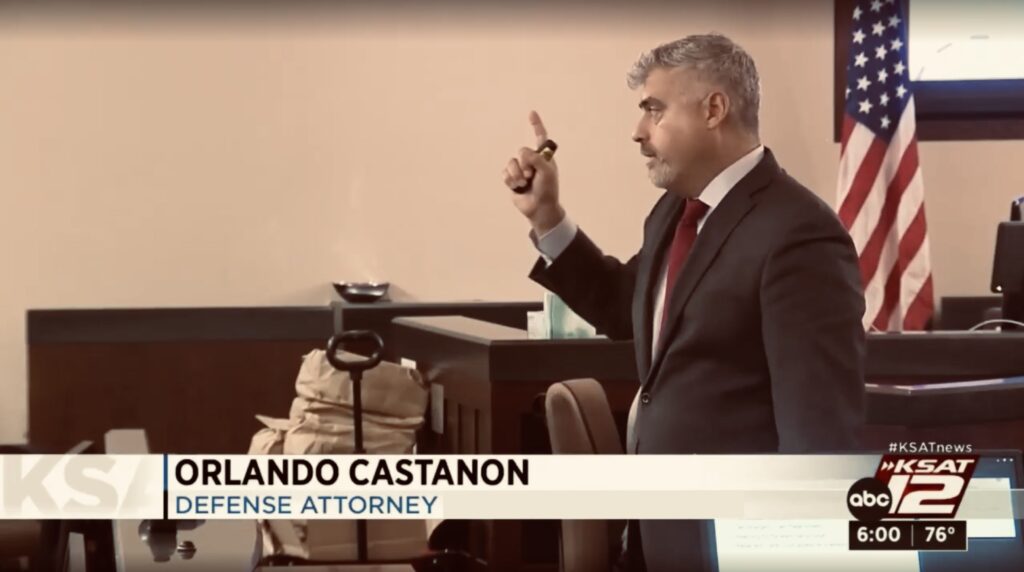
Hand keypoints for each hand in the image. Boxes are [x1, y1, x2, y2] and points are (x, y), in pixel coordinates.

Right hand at [502, 111, 563, 234]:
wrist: (539, 208)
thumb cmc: (548, 190)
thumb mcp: (547, 172)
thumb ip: (536, 159)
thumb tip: (523, 153)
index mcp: (543, 157)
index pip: (540, 137)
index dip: (536, 125)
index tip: (531, 113)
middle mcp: (532, 160)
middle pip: (521, 151)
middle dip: (525, 164)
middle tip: (532, 175)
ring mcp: (521, 169)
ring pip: (511, 163)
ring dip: (517, 175)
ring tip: (525, 184)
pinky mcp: (512, 179)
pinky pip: (505, 173)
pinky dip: (511, 180)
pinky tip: (518, 188)